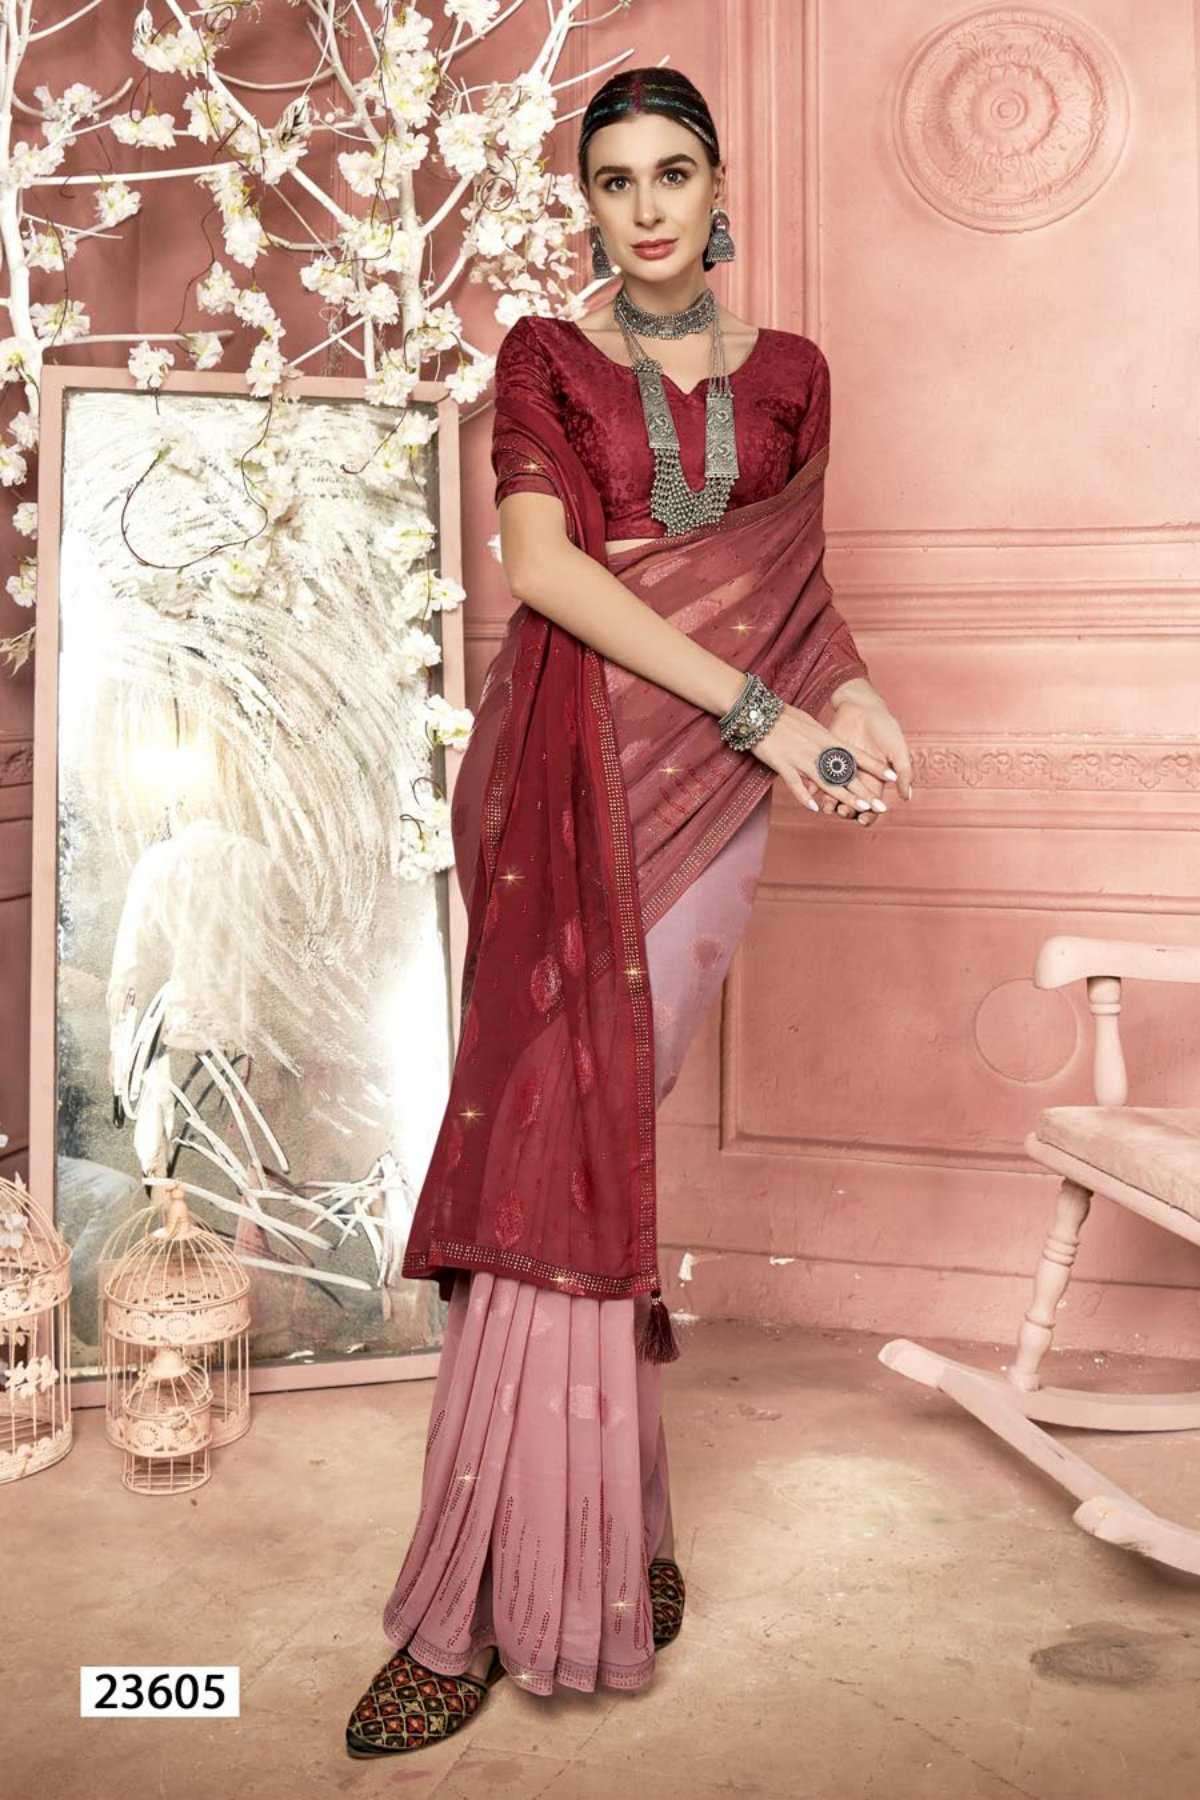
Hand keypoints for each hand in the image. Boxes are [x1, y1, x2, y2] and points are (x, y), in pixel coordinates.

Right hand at [750, 700, 894, 816]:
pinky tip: (815, 809)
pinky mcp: (783, 764)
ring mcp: (800, 757)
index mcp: (826, 738)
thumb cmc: (783, 717)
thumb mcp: (810, 725)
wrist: (757, 712)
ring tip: (859, 809)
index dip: (874, 766)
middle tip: (881, 805)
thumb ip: (823, 740)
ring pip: (825, 781)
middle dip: (864, 791)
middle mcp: (817, 749)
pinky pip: (796, 783)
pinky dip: (805, 796)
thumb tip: (834, 749)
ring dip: (844, 797)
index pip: (856, 755)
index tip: (892, 775)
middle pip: (845, 773)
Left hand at [820, 690, 913, 827]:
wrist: (863, 708)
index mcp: (876, 781)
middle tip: (844, 811)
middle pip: (851, 806)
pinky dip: (812, 788)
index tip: (863, 819)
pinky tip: (811, 793)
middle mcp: (858, 780)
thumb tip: (907, 797)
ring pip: (834, 797)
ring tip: (828, 807)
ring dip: (830, 805)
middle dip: (848, 812)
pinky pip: (817, 779)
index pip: (872, 807)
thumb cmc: (884, 728)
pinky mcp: (826, 762)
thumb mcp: (898, 749)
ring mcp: (841, 772)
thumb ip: (904, 773)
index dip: (869, 817)